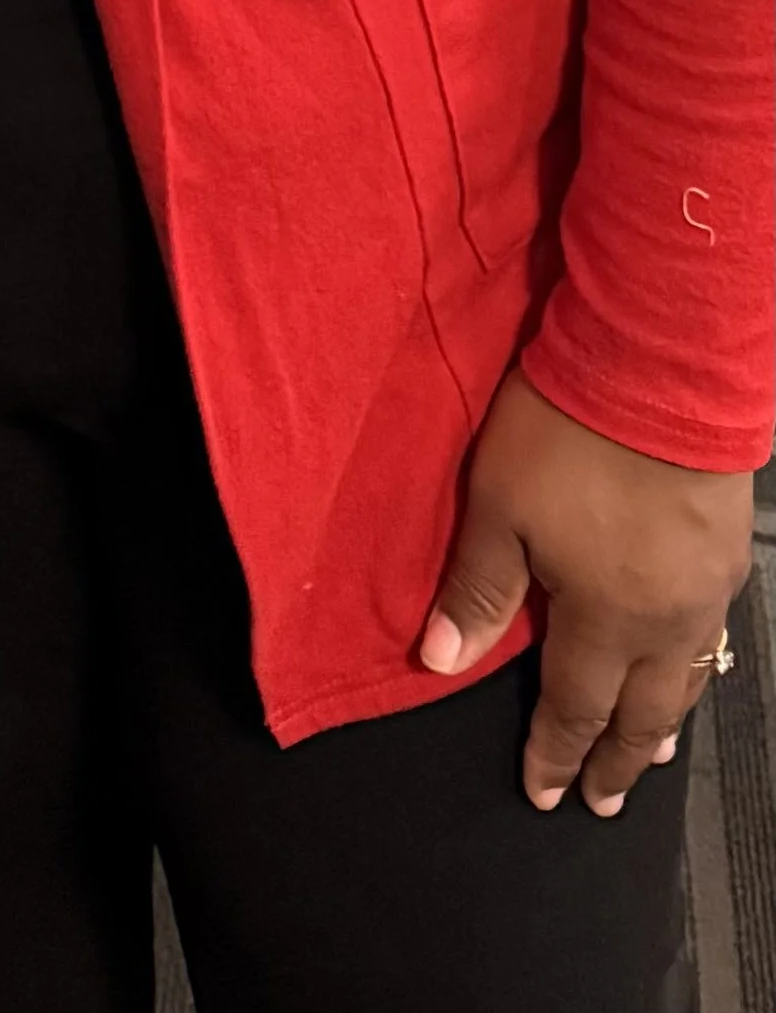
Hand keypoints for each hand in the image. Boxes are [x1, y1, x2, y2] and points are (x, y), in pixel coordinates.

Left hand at [420, 365, 752, 814]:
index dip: (556, 754)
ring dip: (660, 725)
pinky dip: (691, 669)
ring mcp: (704, 588)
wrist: (660, 365)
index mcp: (603, 618)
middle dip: (615, 761)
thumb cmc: (570, 430)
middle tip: (604, 801)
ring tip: (648, 754)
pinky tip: (685, 666)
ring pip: (684, 681)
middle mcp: (662, 620)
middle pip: (640, 713)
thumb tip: (439, 661)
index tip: (546, 794)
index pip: (574, 708)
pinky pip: (710, 635)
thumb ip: (476, 589)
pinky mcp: (727, 551)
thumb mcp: (499, 505)